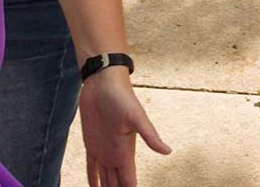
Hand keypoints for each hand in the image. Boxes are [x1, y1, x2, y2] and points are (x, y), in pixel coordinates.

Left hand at [77, 68, 169, 186]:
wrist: (103, 82)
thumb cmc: (121, 96)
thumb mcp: (137, 116)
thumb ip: (150, 135)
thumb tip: (168, 152)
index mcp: (127, 154)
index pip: (130, 183)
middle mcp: (116, 156)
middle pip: (117, 185)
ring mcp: (104, 151)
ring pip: (105, 180)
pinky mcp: (92, 144)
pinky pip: (91, 167)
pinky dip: (92, 179)